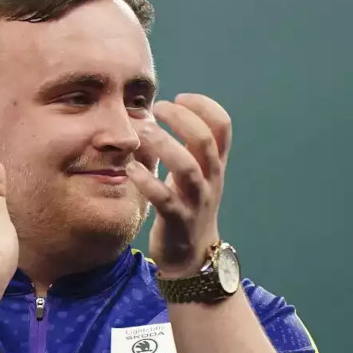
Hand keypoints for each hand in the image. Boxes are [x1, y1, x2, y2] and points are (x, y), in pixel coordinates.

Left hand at [126, 94, 231, 277]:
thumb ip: (190, 147)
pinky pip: (164, 199)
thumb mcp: (196, 174)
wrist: (192, 256)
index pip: (222, 125)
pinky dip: (147, 181)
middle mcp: (210, 179)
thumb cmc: (187, 206)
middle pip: (205, 140)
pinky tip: (131, 169)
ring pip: (187, 168)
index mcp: (214, 164)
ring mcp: (195, 200)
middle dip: (181, 118)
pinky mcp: (177, 220)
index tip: (179, 97)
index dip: (204, 105)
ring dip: (164, 145)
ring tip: (144, 132)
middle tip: (158, 108)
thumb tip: (172, 112)